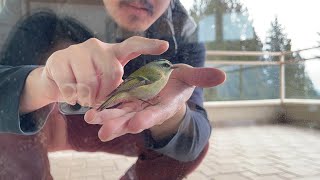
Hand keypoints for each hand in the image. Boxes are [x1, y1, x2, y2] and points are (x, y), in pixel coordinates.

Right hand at [19, 36, 168, 112]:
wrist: (56, 79)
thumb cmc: (87, 82)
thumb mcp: (105, 84)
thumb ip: (118, 88)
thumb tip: (131, 100)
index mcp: (112, 53)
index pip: (133, 45)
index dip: (149, 45)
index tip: (166, 46)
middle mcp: (96, 47)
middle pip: (113, 72)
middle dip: (107, 93)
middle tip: (99, 101)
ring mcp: (76, 51)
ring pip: (89, 83)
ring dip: (88, 98)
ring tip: (85, 97)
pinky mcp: (58, 60)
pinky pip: (70, 88)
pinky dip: (72, 98)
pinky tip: (71, 94)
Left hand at [84, 64, 225, 141]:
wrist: (166, 86)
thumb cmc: (179, 82)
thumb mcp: (190, 77)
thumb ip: (202, 77)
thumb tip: (223, 76)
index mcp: (165, 104)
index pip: (156, 114)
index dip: (148, 119)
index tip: (136, 124)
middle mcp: (148, 108)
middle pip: (134, 118)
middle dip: (120, 124)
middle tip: (104, 133)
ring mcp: (135, 105)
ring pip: (119, 113)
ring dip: (105, 117)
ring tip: (90, 120)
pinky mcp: (126, 99)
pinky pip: (112, 103)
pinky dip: (101, 107)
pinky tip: (88, 110)